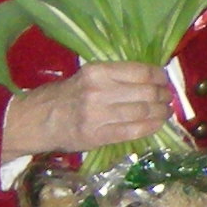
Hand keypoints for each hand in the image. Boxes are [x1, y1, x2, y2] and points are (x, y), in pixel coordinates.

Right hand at [1, 62, 173, 159]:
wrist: (38, 119)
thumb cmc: (66, 95)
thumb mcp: (87, 75)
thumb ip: (115, 76)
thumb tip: (150, 77)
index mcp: (97, 71)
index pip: (140, 71)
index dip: (159, 76)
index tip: (164, 80)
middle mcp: (99, 91)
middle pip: (146, 92)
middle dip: (163, 96)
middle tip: (167, 98)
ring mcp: (99, 115)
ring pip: (143, 112)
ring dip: (161, 112)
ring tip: (165, 112)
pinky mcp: (99, 135)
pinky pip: (134, 130)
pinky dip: (151, 127)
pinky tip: (157, 124)